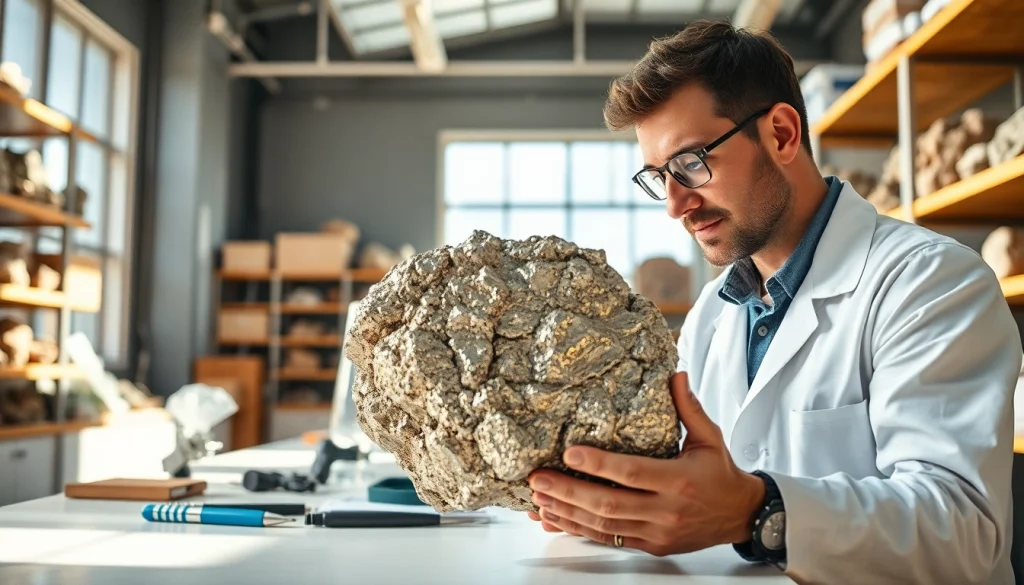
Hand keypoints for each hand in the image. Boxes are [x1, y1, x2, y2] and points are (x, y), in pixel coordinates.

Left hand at [525, 372, 765, 556]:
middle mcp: (666, 510)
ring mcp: (657, 532)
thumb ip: (689, 407)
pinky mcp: (651, 545)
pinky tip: (557, 520)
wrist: (743, 515)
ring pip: (604, 526)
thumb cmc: (721, 473)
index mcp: (678, 479)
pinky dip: (579, 530)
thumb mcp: (710, 437)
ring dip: (568, 512)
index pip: (631, 472)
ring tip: (539, 498)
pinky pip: (609, 540)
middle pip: (609, 504)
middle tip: (538, 479)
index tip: (569, 454)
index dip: (598, 465)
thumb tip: (675, 374)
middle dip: (568, 492)